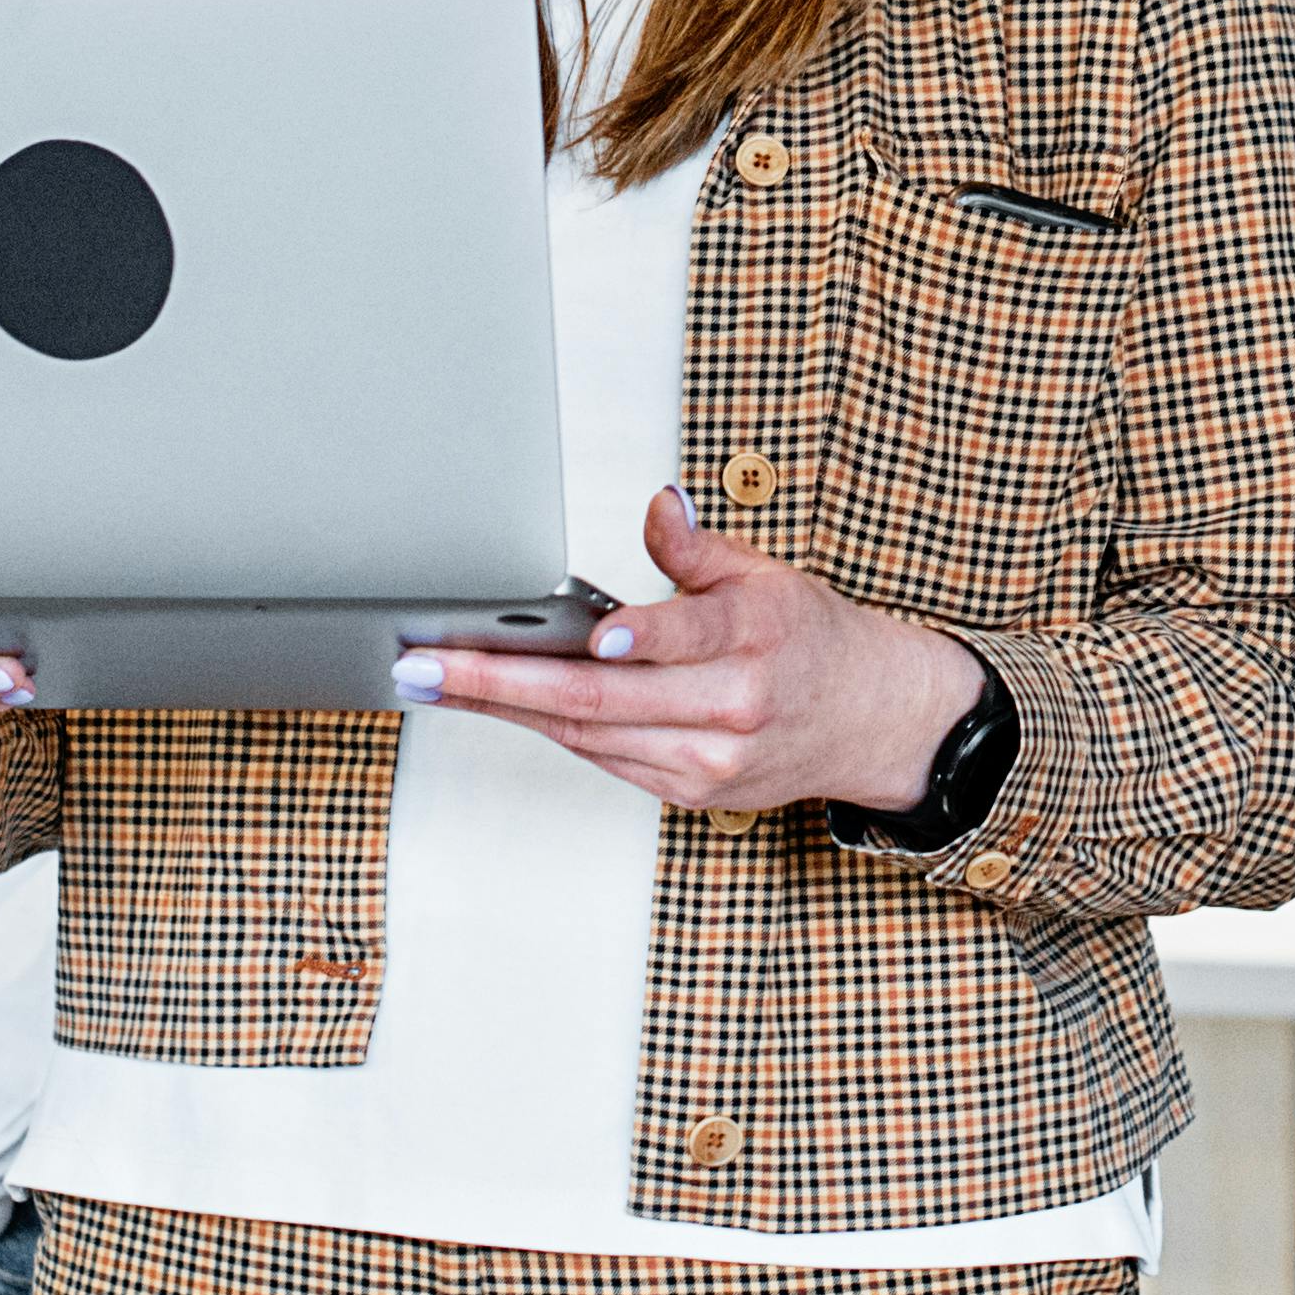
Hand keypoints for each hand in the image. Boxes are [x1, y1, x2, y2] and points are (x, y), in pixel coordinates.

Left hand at [418, 490, 988, 815]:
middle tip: (427, 663)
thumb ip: (698, 548)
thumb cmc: (809, 640)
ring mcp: (708, 759)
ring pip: (588, 732)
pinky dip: (547, 725)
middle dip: (502, 680)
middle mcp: (731, 706)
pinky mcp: (689, 789)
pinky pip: (602, 754)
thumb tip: (659, 505)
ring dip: (503, 707)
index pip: (684, 634)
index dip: (632, 636)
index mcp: (756, 635)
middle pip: (603, 698)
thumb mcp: (765, 574)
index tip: (582, 633)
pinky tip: (497, 701)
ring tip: (434, 680)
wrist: (867, 720)